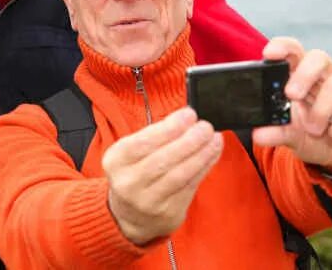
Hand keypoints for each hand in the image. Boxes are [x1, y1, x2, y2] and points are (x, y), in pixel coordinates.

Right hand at [102, 107, 222, 244]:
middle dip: (189, 141)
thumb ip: (154, 136)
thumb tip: (186, 119)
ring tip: (215, 139)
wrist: (130, 216)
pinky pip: (190, 187)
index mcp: (116, 162)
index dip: (169, 128)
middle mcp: (129, 183)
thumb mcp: (131, 152)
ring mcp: (148, 201)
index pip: (143, 142)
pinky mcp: (168, 213)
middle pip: (163, 160)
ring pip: (179, 175)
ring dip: (201, 155)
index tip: (189, 115)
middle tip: (205, 127)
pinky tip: (212, 155)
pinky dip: (204, 168)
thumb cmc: (135, 173)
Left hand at [253, 37, 331, 172]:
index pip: (293, 51)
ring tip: (314, 130)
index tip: (269, 54)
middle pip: (318, 57)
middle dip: (304, 74)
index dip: (283, 47)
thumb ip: (277, 132)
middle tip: (292, 95)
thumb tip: (258, 134)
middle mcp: (326, 74)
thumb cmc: (314, 136)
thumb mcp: (293, 137)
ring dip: (321, 111)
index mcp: (302, 75)